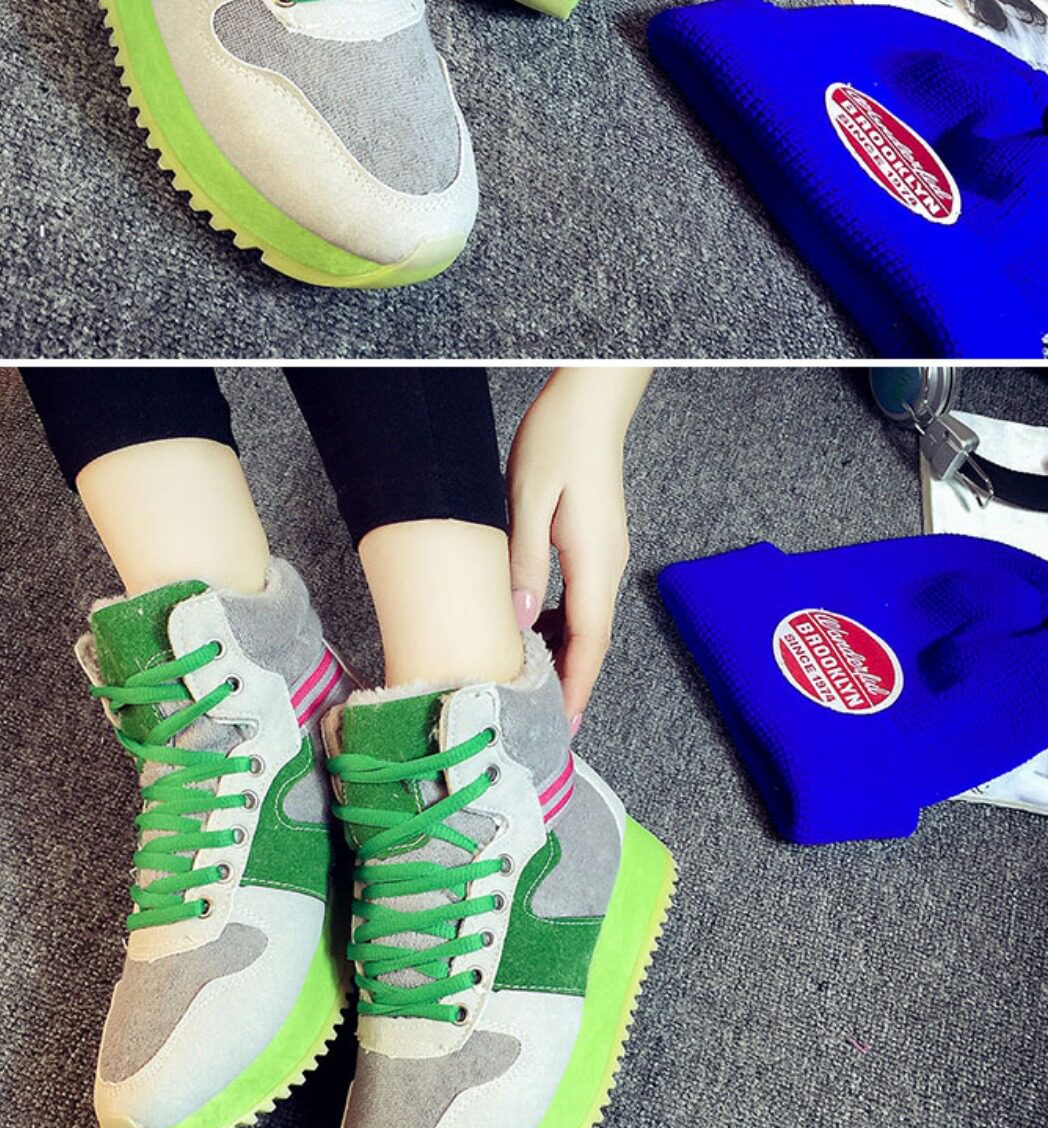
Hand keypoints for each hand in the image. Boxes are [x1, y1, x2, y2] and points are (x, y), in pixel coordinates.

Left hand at [505, 367, 650, 731]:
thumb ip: (525, 561)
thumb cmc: (558, 440)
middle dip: (572, 684)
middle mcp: (608, 563)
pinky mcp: (598, 541)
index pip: (590, 641)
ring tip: (532, 687)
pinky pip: (584, 598)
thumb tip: (518, 621)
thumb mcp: (528, 499)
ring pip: (589, 620)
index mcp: (594, 559)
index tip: (560, 727)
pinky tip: (535, 630)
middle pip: (595, 640)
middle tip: (539, 722)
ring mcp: (607, 552)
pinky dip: (565, 626)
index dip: (576, 687)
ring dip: (567, 657)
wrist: (592, 399)